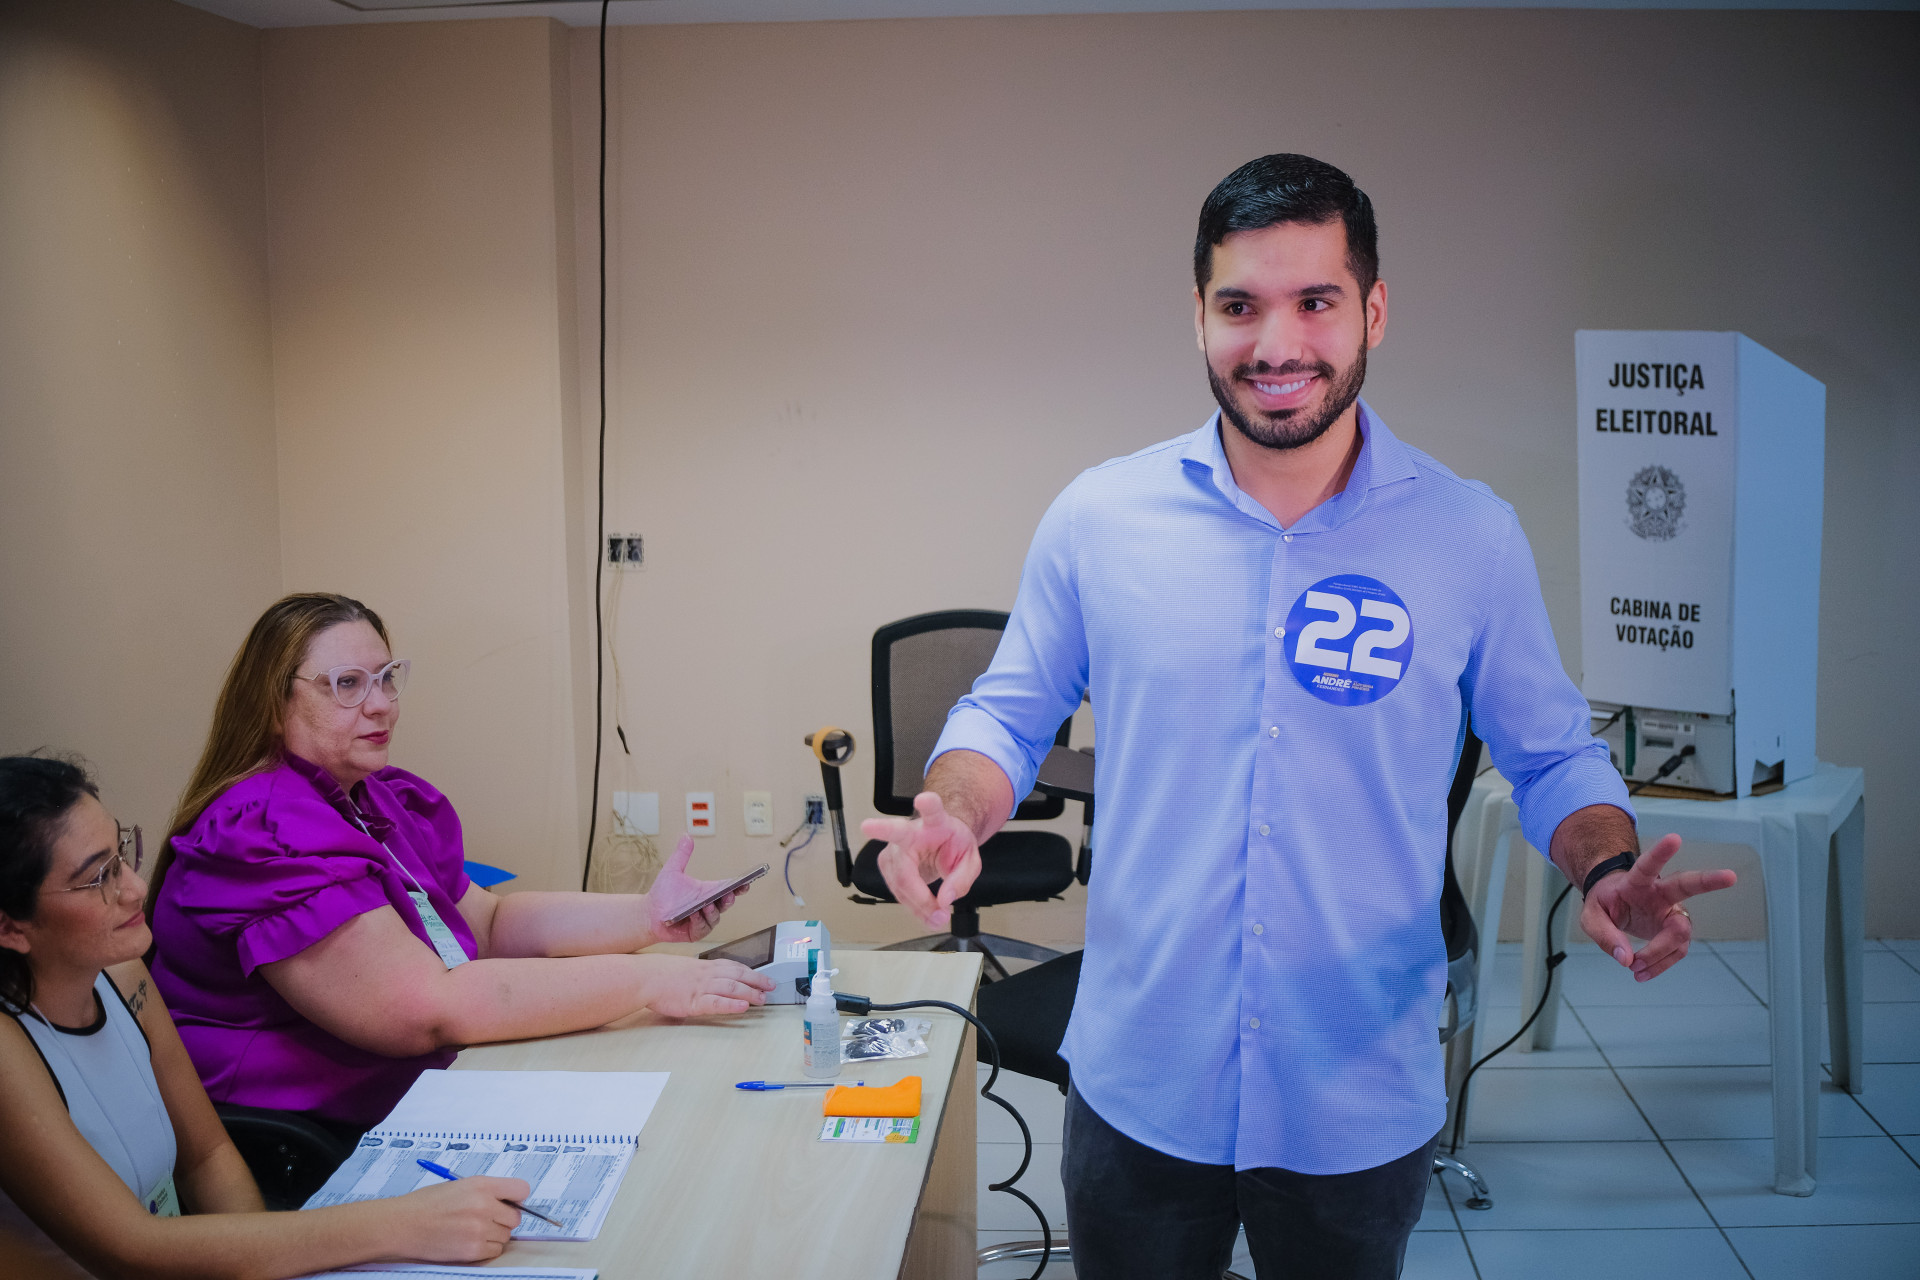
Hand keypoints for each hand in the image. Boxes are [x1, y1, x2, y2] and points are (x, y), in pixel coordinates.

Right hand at [394, 1175, 527, 1261]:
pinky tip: (468, 1241)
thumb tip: (509, 1201)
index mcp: (481, 1185)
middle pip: (515, 1217)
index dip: (516, 1198)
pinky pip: (495, 1251)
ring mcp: (479, 1229)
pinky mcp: (473, 1249)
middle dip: (503, 1219)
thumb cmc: (426, 1204)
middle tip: (486, 1220)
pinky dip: (486, 1249)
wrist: (402, 1225)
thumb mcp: (459, 1185)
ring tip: (471, 1230)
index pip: (521, 1189)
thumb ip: (486, 1191)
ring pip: (506, 1235)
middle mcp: (484, 1205)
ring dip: (494, 1235)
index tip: (510, 1203)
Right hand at [638, 953, 774, 1017]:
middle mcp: (707, 975)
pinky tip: (743, 1008)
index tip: (764, 977)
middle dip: (757, 981)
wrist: (645, 977)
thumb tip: (712, 979)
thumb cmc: (661, 973)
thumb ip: (700, 973)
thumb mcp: (686, 968)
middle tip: (771, 987)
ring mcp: (701, 988)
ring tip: (763, 999)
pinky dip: (731, 1005)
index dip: (752, 972)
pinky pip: (716, 1003)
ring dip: (750, 993)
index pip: (734, 967)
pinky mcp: (693, 1002)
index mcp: (705, 966)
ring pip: (731, 988)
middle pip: (738, 976)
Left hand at [645, 834, 751, 942]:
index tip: (746, 882)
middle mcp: (708, 907)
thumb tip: (686, 835)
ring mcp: (703, 920)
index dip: (739, 886)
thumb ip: (681, 854)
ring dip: (712, 911)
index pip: (728, 889)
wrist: (649, 912)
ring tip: (707, 904)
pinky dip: (700, 921)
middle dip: (729, 899)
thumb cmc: (663, 893)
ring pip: (715, 917)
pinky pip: (701, 928)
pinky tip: (694, 914)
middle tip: (730, 893)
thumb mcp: (672, 870)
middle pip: (725, 904)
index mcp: (708, 892)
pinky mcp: (694, 932)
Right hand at [860, 791, 980, 928]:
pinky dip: (915, 908)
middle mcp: (911, 831)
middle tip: (867, 825)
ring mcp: (895, 848)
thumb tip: (944, 900)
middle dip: (881, 829)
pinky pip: (899, 893)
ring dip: (919, 904)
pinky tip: (928, 914)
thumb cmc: (953, 845)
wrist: (940, 844)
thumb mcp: (969, 860)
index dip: (928, 804)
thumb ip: (961, 879)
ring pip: (901, 879)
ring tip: (939, 916)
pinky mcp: (887, 865)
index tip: (923, 799)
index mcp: (936, 822)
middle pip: (895, 832)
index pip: (932, 810)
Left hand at [1581, 834, 1736, 981]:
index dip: (1660, 853)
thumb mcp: (1591, 917)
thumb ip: (1605, 935)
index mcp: (1636, 882)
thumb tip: (1626, 959)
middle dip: (1709, 881)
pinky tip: (1643, 972)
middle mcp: (1660, 893)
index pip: (1647, 866)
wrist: (1613, 906)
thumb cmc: (1604, 904)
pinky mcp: (1675, 930)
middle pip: (1687, 885)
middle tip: (1731, 876)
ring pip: (1680, 932)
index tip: (1675, 838)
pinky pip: (1676, 951)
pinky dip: (1659, 965)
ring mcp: (1671, 911)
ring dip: (1659, 954)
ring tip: (1635, 969)